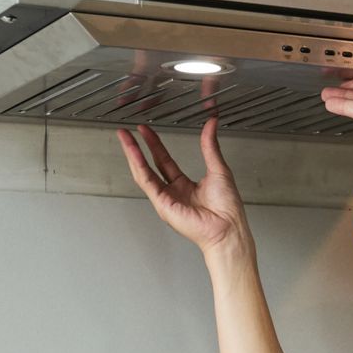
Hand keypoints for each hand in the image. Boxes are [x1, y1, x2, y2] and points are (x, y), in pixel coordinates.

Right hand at [116, 119, 251, 253]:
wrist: (227, 227)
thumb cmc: (227, 208)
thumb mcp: (218, 169)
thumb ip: (210, 146)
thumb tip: (211, 125)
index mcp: (185, 186)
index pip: (164, 161)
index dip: (154, 145)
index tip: (146, 131)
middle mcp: (173, 193)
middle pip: (150, 166)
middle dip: (137, 148)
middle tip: (128, 132)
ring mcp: (166, 199)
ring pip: (144, 173)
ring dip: (133, 154)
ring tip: (125, 138)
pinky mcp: (162, 204)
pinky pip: (147, 182)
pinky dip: (139, 166)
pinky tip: (134, 153)